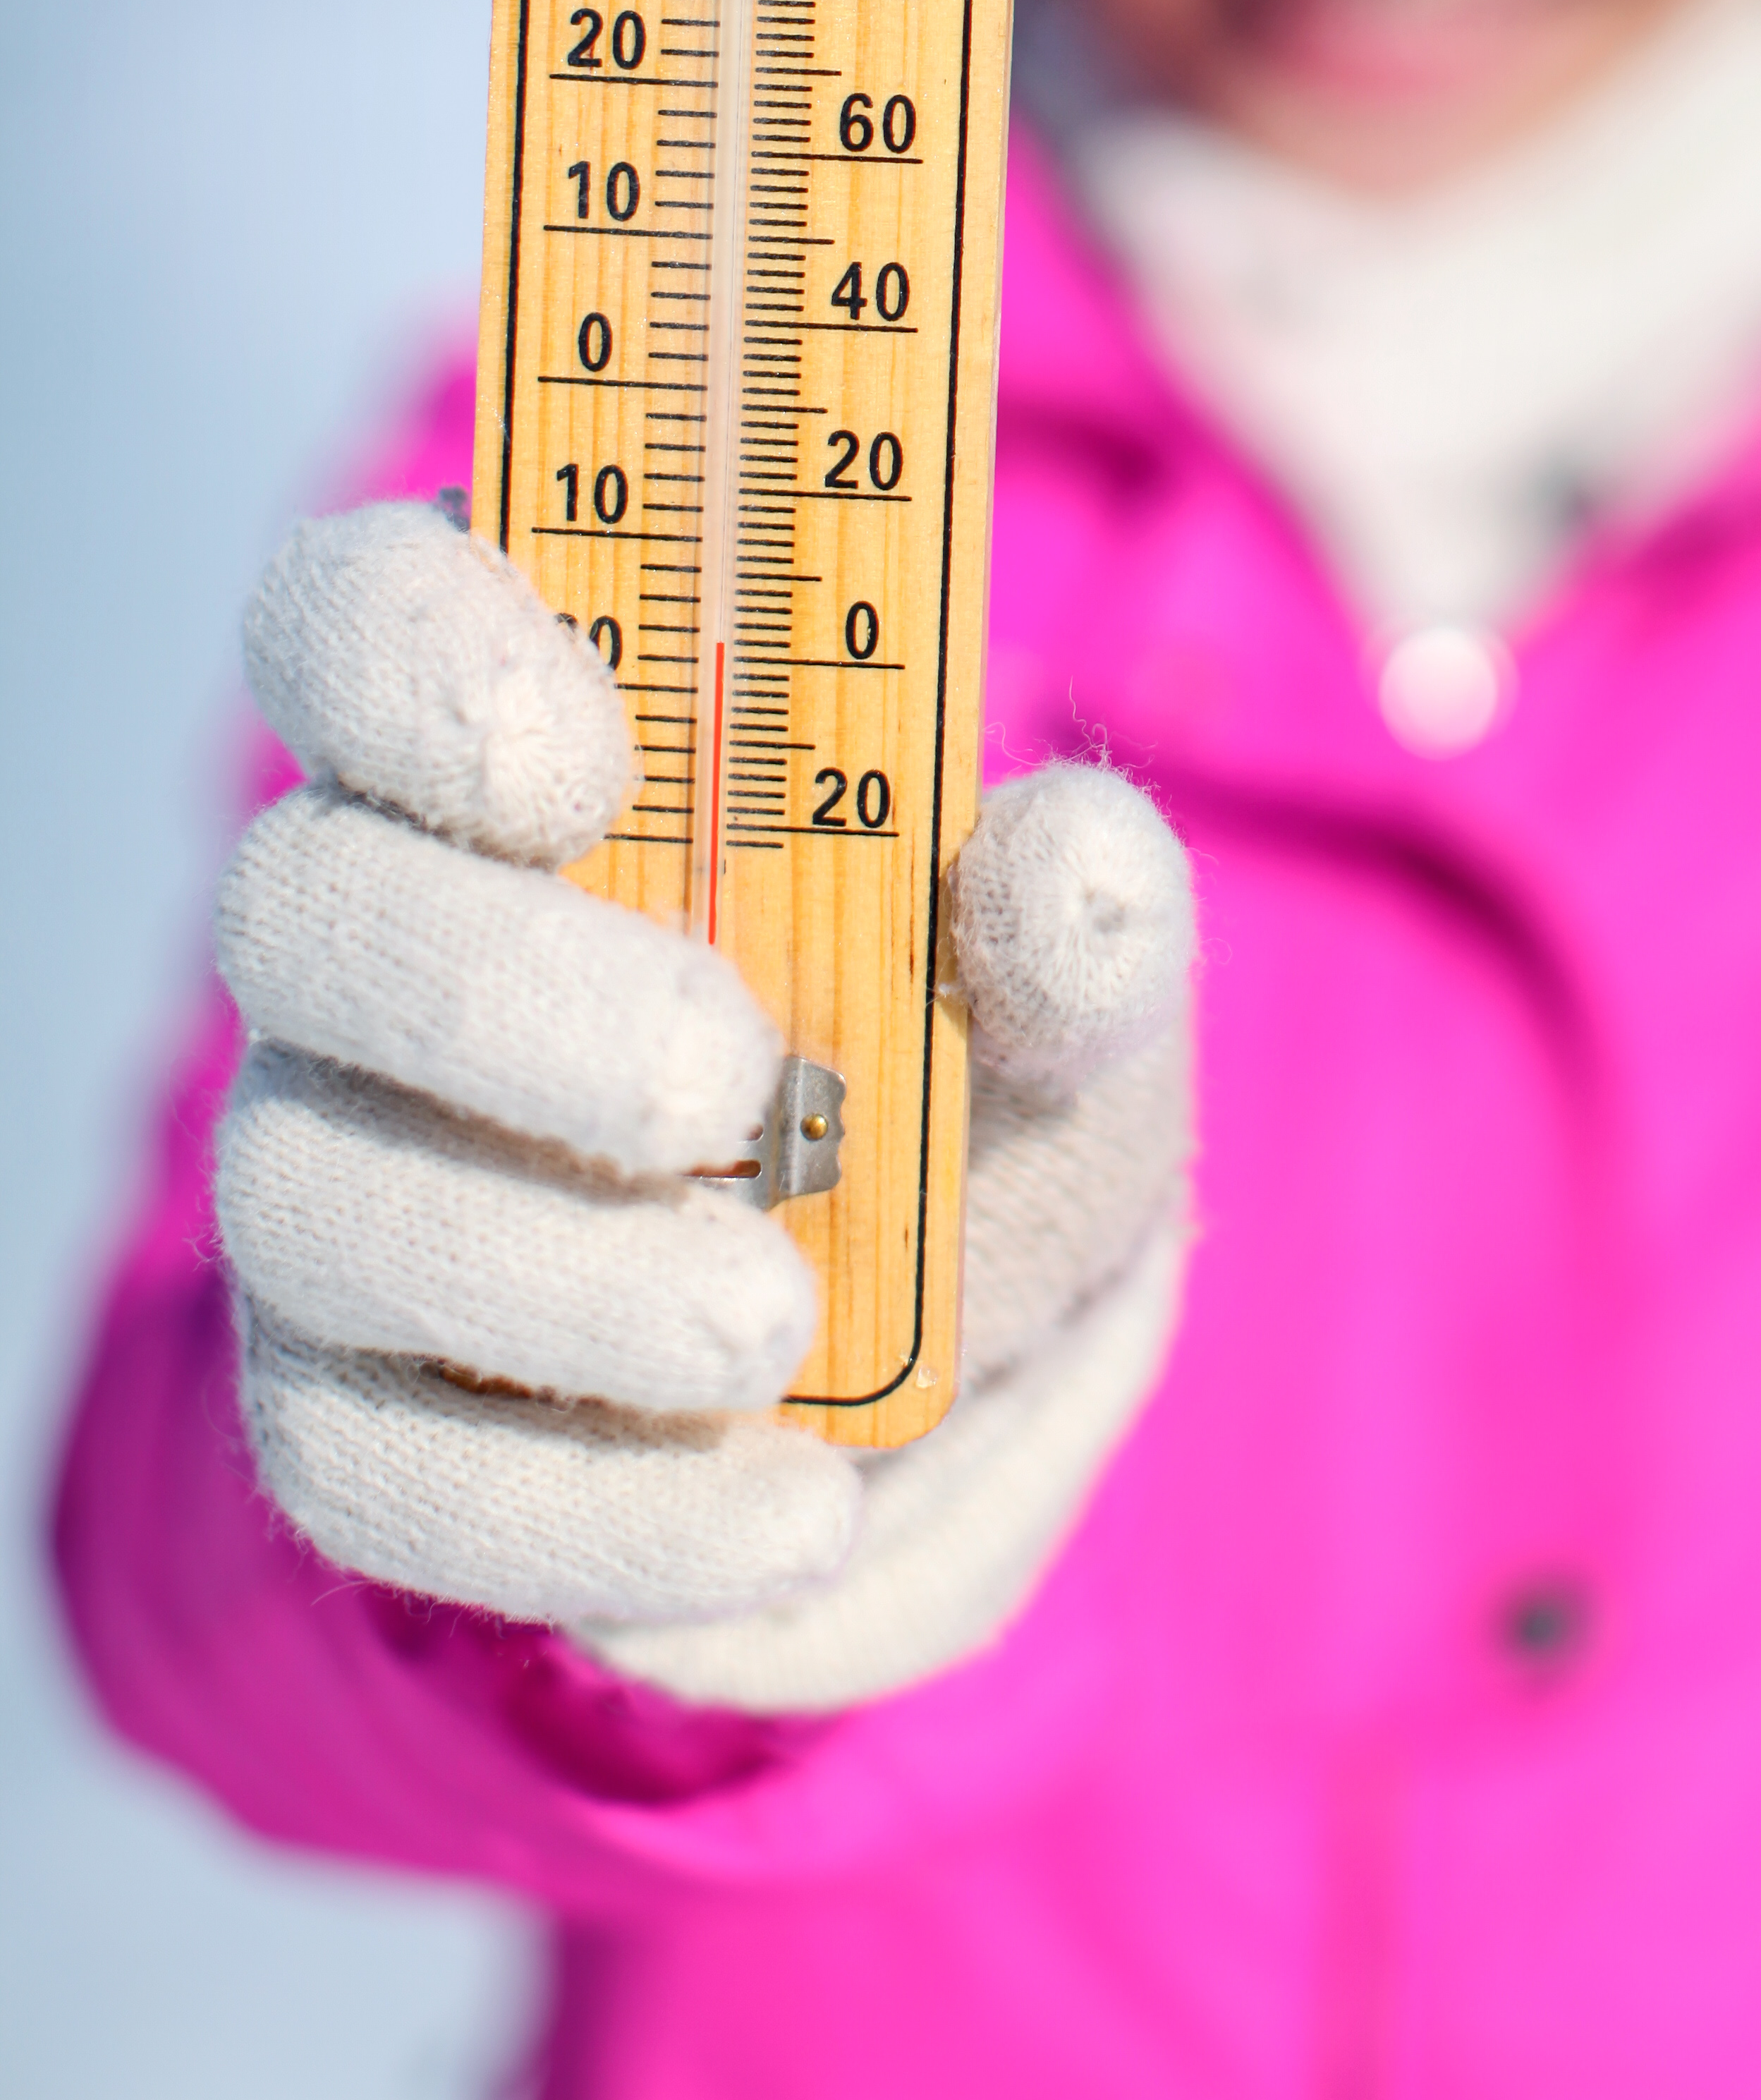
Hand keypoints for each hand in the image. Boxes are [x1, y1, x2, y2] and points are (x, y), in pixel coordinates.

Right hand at [213, 499, 1192, 1710]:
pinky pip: (365, 1466)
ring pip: (307, 1189)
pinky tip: (786, 1521)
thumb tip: (1075, 855)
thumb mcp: (1065, 990)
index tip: (583, 755)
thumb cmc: (971, 1076)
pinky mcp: (342, 1400)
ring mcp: (328, 1162)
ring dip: (547, 1269)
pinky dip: (580, 1509)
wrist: (947, 1361)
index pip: (356, 620)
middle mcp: (373, 922)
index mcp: (524, 728)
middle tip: (729, 1081)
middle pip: (303, 908)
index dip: (417, 661)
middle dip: (500, 996)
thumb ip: (1077, 909)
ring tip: (766, 1331)